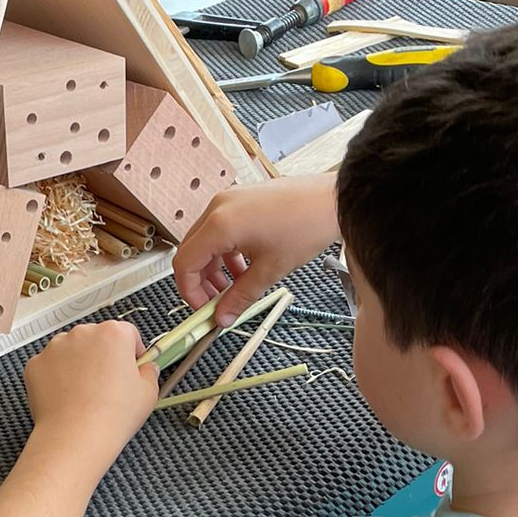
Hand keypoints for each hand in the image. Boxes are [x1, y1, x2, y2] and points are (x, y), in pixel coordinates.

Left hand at [24, 320, 158, 462]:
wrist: (75, 437)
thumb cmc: (113, 415)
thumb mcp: (148, 394)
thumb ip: (149, 373)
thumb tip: (147, 369)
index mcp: (113, 334)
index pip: (127, 333)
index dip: (132, 352)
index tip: (132, 368)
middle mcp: (82, 333)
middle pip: (97, 339)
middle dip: (103, 356)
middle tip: (108, 385)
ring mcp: (55, 347)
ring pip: (72, 350)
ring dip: (79, 364)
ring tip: (86, 394)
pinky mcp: (36, 364)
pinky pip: (50, 366)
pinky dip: (57, 378)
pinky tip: (67, 398)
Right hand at [174, 176, 340, 323]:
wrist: (333, 200)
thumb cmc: (306, 227)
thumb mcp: (270, 270)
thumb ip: (240, 297)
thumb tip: (223, 316)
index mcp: (220, 225)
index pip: (184, 264)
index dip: (189, 292)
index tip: (204, 309)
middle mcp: (217, 208)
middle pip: (191, 252)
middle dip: (200, 282)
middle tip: (217, 304)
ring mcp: (227, 201)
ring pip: (205, 242)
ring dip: (213, 268)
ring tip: (234, 289)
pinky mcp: (240, 200)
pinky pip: (219, 230)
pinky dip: (224, 252)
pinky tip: (244, 268)